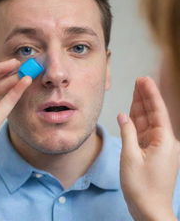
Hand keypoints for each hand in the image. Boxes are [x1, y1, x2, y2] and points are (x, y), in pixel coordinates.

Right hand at [118, 77, 179, 220]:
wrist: (149, 209)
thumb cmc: (141, 186)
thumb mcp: (131, 157)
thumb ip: (127, 133)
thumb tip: (123, 116)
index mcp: (164, 140)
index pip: (157, 111)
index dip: (150, 94)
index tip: (144, 80)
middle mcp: (164, 141)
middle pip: (153, 113)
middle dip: (146, 96)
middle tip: (140, 80)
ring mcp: (157, 146)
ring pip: (147, 121)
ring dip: (141, 107)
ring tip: (136, 90)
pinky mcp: (151, 151)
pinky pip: (143, 132)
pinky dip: (136, 122)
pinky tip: (131, 112)